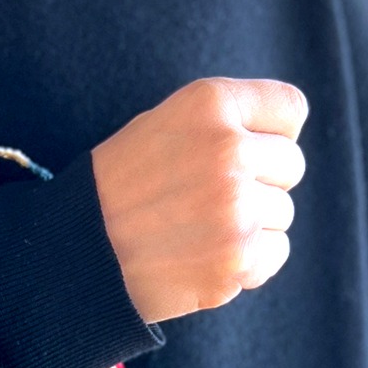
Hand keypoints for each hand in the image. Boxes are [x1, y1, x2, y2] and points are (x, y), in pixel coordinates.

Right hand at [91, 77, 307, 322]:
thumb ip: (225, 122)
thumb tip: (286, 140)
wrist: (76, 253)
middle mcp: (228, 149)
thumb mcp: (163, 125)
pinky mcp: (237, 259)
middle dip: (261, 183)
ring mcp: (235, 208)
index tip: (243, 154)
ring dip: (250, 226)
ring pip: (282, 214)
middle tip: (208, 200)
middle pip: (291, 165)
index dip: (271, 135)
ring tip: (197, 231)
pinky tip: (204, 257)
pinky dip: (248, 263)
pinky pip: (276, 254)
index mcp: (209, 104)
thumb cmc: (120, 188)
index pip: (290, 109)